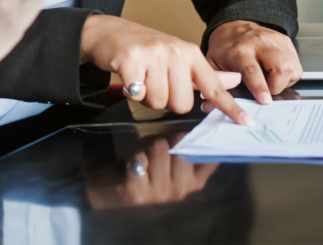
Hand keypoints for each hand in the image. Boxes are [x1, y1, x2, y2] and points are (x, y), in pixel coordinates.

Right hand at [79, 15, 250, 125]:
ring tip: (142, 78)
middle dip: (166, 100)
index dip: (230, 106)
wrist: (109, 31)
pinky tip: (128, 77)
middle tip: (155, 82)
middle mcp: (175, 52)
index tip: (246, 122)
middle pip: (181, 104)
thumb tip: (234, 80)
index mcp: (190, 54)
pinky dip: (131, 92)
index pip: (213, 85)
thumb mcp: (179, 57)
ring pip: (159, 102)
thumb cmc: (146, 48)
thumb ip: (205, 74)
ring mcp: (153, 54)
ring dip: (147, 97)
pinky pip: (137, 95)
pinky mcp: (131, 59)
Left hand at [86, 135, 217, 209]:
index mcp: (193, 182)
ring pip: (159, 149)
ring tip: (142, 155)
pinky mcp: (137, 193)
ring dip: (147, 146)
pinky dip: (134, 154)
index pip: (210, 159)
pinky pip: (140, 159)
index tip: (195, 134)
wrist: (112, 188)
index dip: (203, 142)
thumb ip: (184, 146)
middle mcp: (180, 191)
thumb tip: (199, 129)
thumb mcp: (170, 156)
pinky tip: (131, 164)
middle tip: (155, 148)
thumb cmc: (146, 167)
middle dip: (166, 140)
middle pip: (180, 149)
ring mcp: (159, 194)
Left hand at [206, 21, 301, 104]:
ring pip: (292, 67)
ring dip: (285, 80)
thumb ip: (217, 83)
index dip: (260, 87)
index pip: (252, 70)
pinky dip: (289, 74)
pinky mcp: (285, 41)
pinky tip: (276, 72)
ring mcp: (275, 40)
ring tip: (271, 80)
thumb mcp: (213, 64)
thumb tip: (213, 105)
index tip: (265, 101)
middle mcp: (259, 43)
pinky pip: (296, 64)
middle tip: (267, 90)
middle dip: (278, 85)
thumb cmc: (224, 48)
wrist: (232, 26)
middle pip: (281, 67)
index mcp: (239, 51)